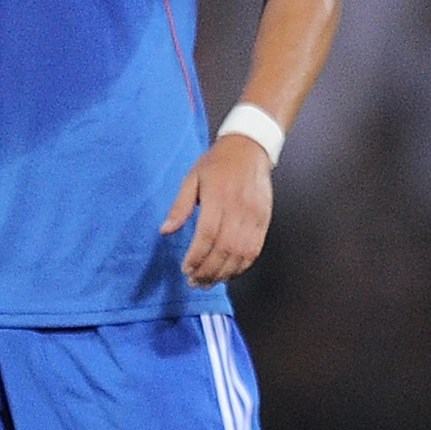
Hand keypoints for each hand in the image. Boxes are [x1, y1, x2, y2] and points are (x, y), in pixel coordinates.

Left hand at [163, 132, 275, 285]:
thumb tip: (166, 230)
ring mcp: (255, 215)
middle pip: (225, 249)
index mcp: (218, 196)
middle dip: (208, 270)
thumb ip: (179, 206)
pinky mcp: (264, 220)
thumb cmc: (218, 163)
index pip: (207, 235)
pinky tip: (228, 273)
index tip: (186, 269)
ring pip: (241, 254)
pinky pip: (255, 250)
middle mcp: (239, 207)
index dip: (196, 257)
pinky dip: (241, 266)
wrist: (250, 148)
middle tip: (195, 281)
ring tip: (209, 281)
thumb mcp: (192, 178)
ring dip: (224, 273)